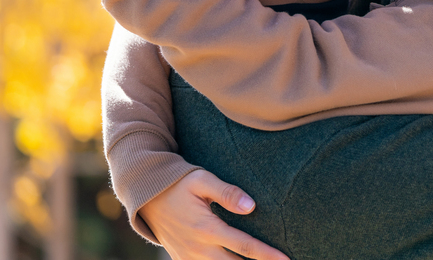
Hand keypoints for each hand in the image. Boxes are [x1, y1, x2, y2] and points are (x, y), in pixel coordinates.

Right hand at [139, 169, 288, 259]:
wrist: (146, 196)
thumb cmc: (178, 183)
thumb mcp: (202, 180)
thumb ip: (227, 193)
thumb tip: (251, 206)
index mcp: (207, 228)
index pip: (245, 246)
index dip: (267, 254)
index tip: (286, 259)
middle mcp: (199, 248)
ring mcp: (189, 257)